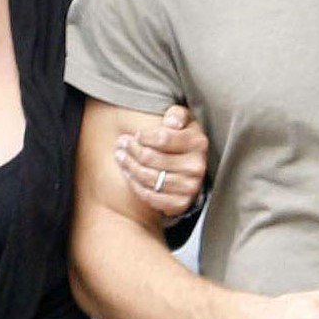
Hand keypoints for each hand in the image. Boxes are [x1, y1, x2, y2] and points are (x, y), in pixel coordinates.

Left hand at [114, 105, 208, 219]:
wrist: (192, 168)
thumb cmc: (183, 139)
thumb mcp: (185, 120)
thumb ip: (177, 115)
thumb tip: (171, 123)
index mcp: (198, 143)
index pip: (163, 138)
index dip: (145, 136)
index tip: (136, 134)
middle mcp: (197, 167)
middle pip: (151, 158)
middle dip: (132, 149)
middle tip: (121, 143)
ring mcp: (190, 187)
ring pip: (148, 178)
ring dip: (129, 166)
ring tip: (120, 156)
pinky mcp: (181, 204)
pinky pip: (150, 196)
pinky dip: (135, 185)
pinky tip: (128, 174)